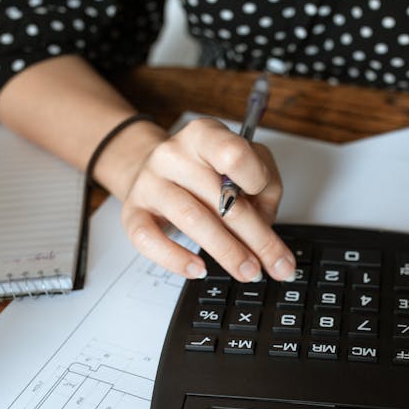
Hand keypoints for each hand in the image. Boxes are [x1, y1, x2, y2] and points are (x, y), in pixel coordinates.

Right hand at [119, 117, 296, 281]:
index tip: (264, 200)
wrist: (155, 172)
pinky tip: (198, 269)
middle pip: (221, 199)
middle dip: (256, 238)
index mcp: (206, 136)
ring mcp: (150, 183)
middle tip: (276, 264)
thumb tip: (264, 225)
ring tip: (248, 271)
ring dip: (227, 252)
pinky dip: (176, 259)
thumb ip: (264, 186)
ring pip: (192, 220)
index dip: (255, 178)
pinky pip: (149, 239)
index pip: (233, 153)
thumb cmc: (206, 173)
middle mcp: (174, 155)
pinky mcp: (133, 212)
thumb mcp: (243, 165)